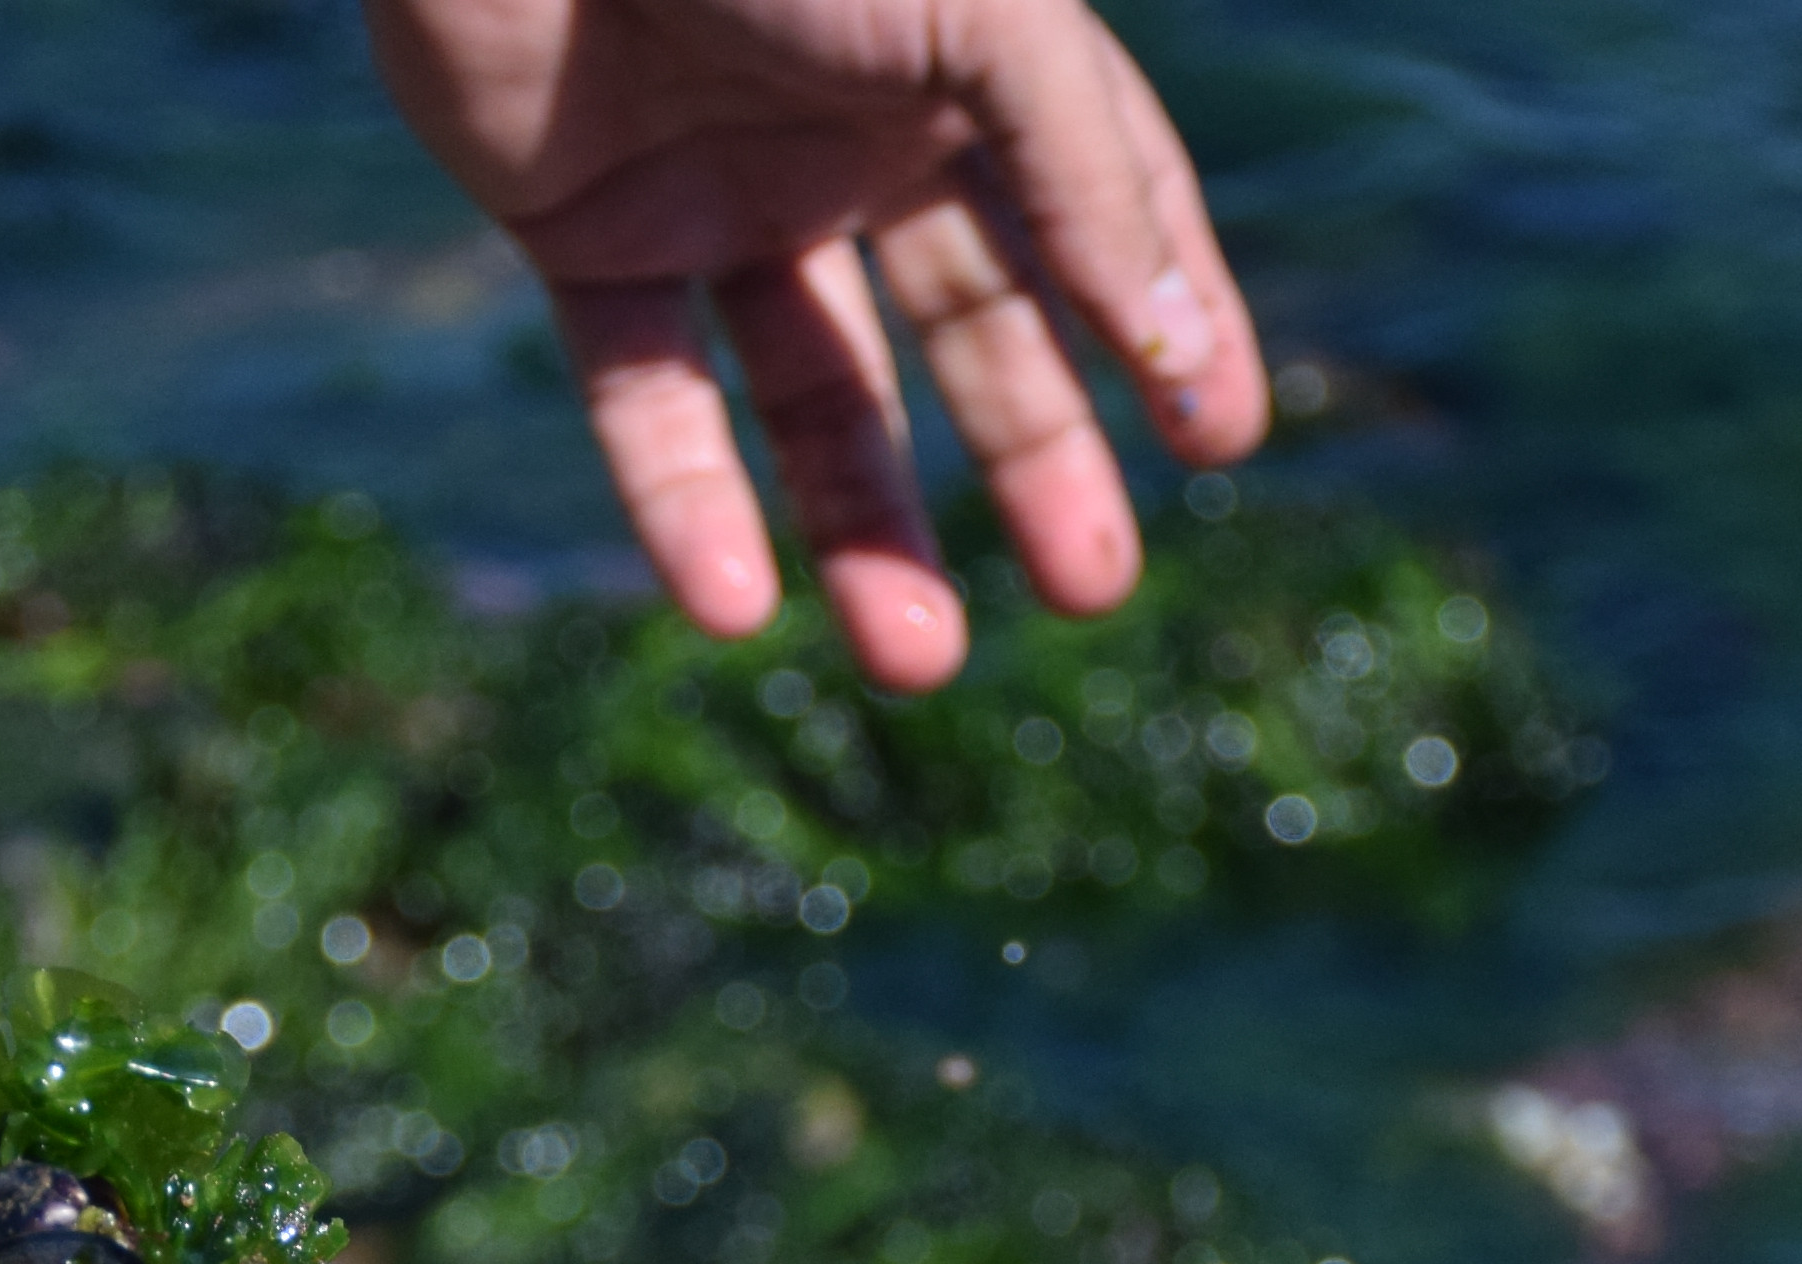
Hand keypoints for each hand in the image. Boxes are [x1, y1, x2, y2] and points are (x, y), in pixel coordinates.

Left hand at [363, 0, 1269, 690]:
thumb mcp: (984, 18)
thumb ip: (1087, 176)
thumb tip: (1180, 348)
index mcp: (968, 49)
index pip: (1096, 206)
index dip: (1163, 321)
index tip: (1221, 448)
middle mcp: (851, 122)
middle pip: (967, 321)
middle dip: (1031, 457)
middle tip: (1094, 589)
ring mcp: (717, 182)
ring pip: (810, 387)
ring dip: (863, 529)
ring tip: (918, 662)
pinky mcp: (579, 226)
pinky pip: (642, 390)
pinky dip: (683, 502)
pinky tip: (735, 609)